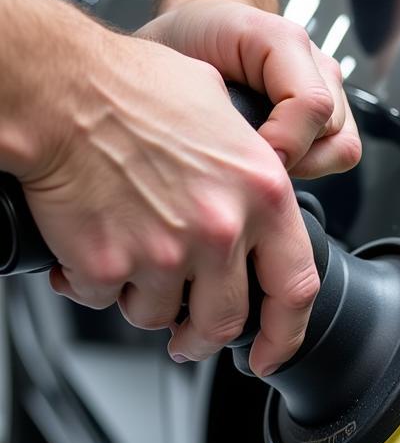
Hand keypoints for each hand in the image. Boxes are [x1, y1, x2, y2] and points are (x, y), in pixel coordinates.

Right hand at [20, 26, 318, 376]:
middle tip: (189, 336)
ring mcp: (167, 251)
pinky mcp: (109, 263)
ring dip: (146, 304)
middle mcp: (222, 228)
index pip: (295, 289)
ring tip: (131, 268)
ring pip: (162, 317)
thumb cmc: (134, 90)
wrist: (60, 88)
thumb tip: (259, 209)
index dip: (285, 336)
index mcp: (263, 195)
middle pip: (224, 322)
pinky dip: (97, 288)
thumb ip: (252, 176)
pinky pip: (107, 301)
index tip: (270, 354)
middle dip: (203, 339)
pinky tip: (91, 255)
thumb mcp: (227, 120)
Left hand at [137, 0, 361, 177]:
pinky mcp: (335, 118)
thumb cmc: (189, 45)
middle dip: (290, 156)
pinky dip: (311, 164)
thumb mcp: (179, 61)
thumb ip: (210, 99)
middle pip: (333, 131)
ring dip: (304, 162)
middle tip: (247, 155)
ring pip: (342, 147)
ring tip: (263, 153)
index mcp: (283, 40)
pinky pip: (340, 153)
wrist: (199, 37)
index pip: (312, 104)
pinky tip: (276, 154)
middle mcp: (317, 64)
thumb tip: (245, 156)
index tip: (248, 157)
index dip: (283, 142)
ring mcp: (332, 90)